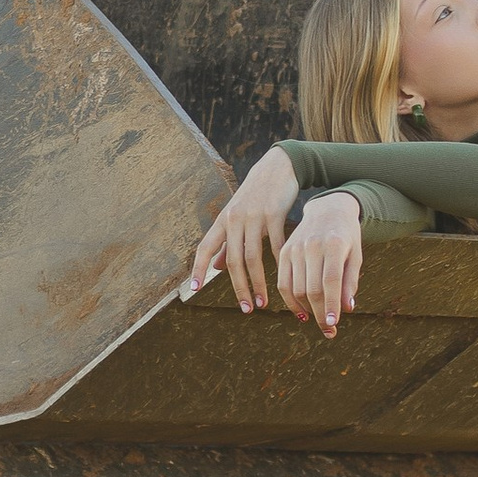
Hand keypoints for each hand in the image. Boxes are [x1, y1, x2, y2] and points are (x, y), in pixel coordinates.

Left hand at [186, 149, 300, 309]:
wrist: (278, 167)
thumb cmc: (256, 195)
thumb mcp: (237, 215)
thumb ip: (226, 242)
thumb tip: (216, 268)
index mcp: (223, 221)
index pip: (205, 248)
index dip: (198, 269)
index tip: (194, 290)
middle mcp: (235, 219)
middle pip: (232, 260)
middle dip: (239, 288)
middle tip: (245, 309)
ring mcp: (254, 216)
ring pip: (253, 257)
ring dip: (258, 283)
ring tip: (262, 303)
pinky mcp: (274, 213)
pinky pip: (275, 244)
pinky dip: (278, 264)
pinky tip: (284, 279)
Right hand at [276, 191, 363, 335]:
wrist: (328, 209)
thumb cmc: (347, 236)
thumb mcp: (355, 255)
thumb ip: (350, 281)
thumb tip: (347, 308)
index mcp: (334, 244)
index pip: (331, 280)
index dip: (331, 305)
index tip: (333, 325)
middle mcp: (312, 245)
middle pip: (312, 289)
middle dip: (320, 314)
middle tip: (329, 331)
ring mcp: (295, 248)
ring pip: (296, 289)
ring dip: (307, 311)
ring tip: (318, 322)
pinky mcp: (284, 252)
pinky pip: (283, 283)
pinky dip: (291, 302)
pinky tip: (301, 313)